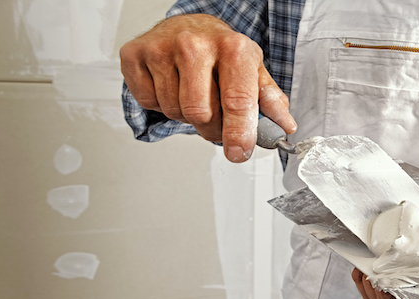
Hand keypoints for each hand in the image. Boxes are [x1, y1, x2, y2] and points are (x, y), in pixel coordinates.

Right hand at [120, 14, 296, 161]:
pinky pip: (148, 103)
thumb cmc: (222, 51)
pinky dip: (160, 104)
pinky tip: (172, 85)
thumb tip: (284, 125)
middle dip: (211, 127)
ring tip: (194, 93)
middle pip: (201, 114)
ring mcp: (162, 48)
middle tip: (216, 114)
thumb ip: (270, 100)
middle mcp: (195, 45)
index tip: (239, 152)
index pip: (237, 100)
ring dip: (186, 115)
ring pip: (174, 111)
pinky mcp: (135, 54)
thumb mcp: (253, 70)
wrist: (188, 26)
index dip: (239, 133)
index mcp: (233, 48)